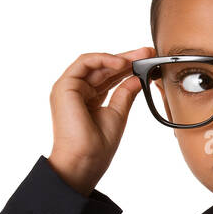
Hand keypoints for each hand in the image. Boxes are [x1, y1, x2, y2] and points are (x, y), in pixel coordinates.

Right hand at [47, 46, 153, 195]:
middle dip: (127, 59)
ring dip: (117, 57)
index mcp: (88, 99)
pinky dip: (103, 59)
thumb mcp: (118, 114)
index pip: (109, 77)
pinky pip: (84, 63)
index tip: (148, 62)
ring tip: (139, 57)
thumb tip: (138, 78)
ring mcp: (69, 88)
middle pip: (103, 68)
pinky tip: (122, 63)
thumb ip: (125, 93)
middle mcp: (77, 91)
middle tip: (147, 52)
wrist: (85, 161)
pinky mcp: (64, 86)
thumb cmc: (98, 146)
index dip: (128, 68)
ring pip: (94, 63)